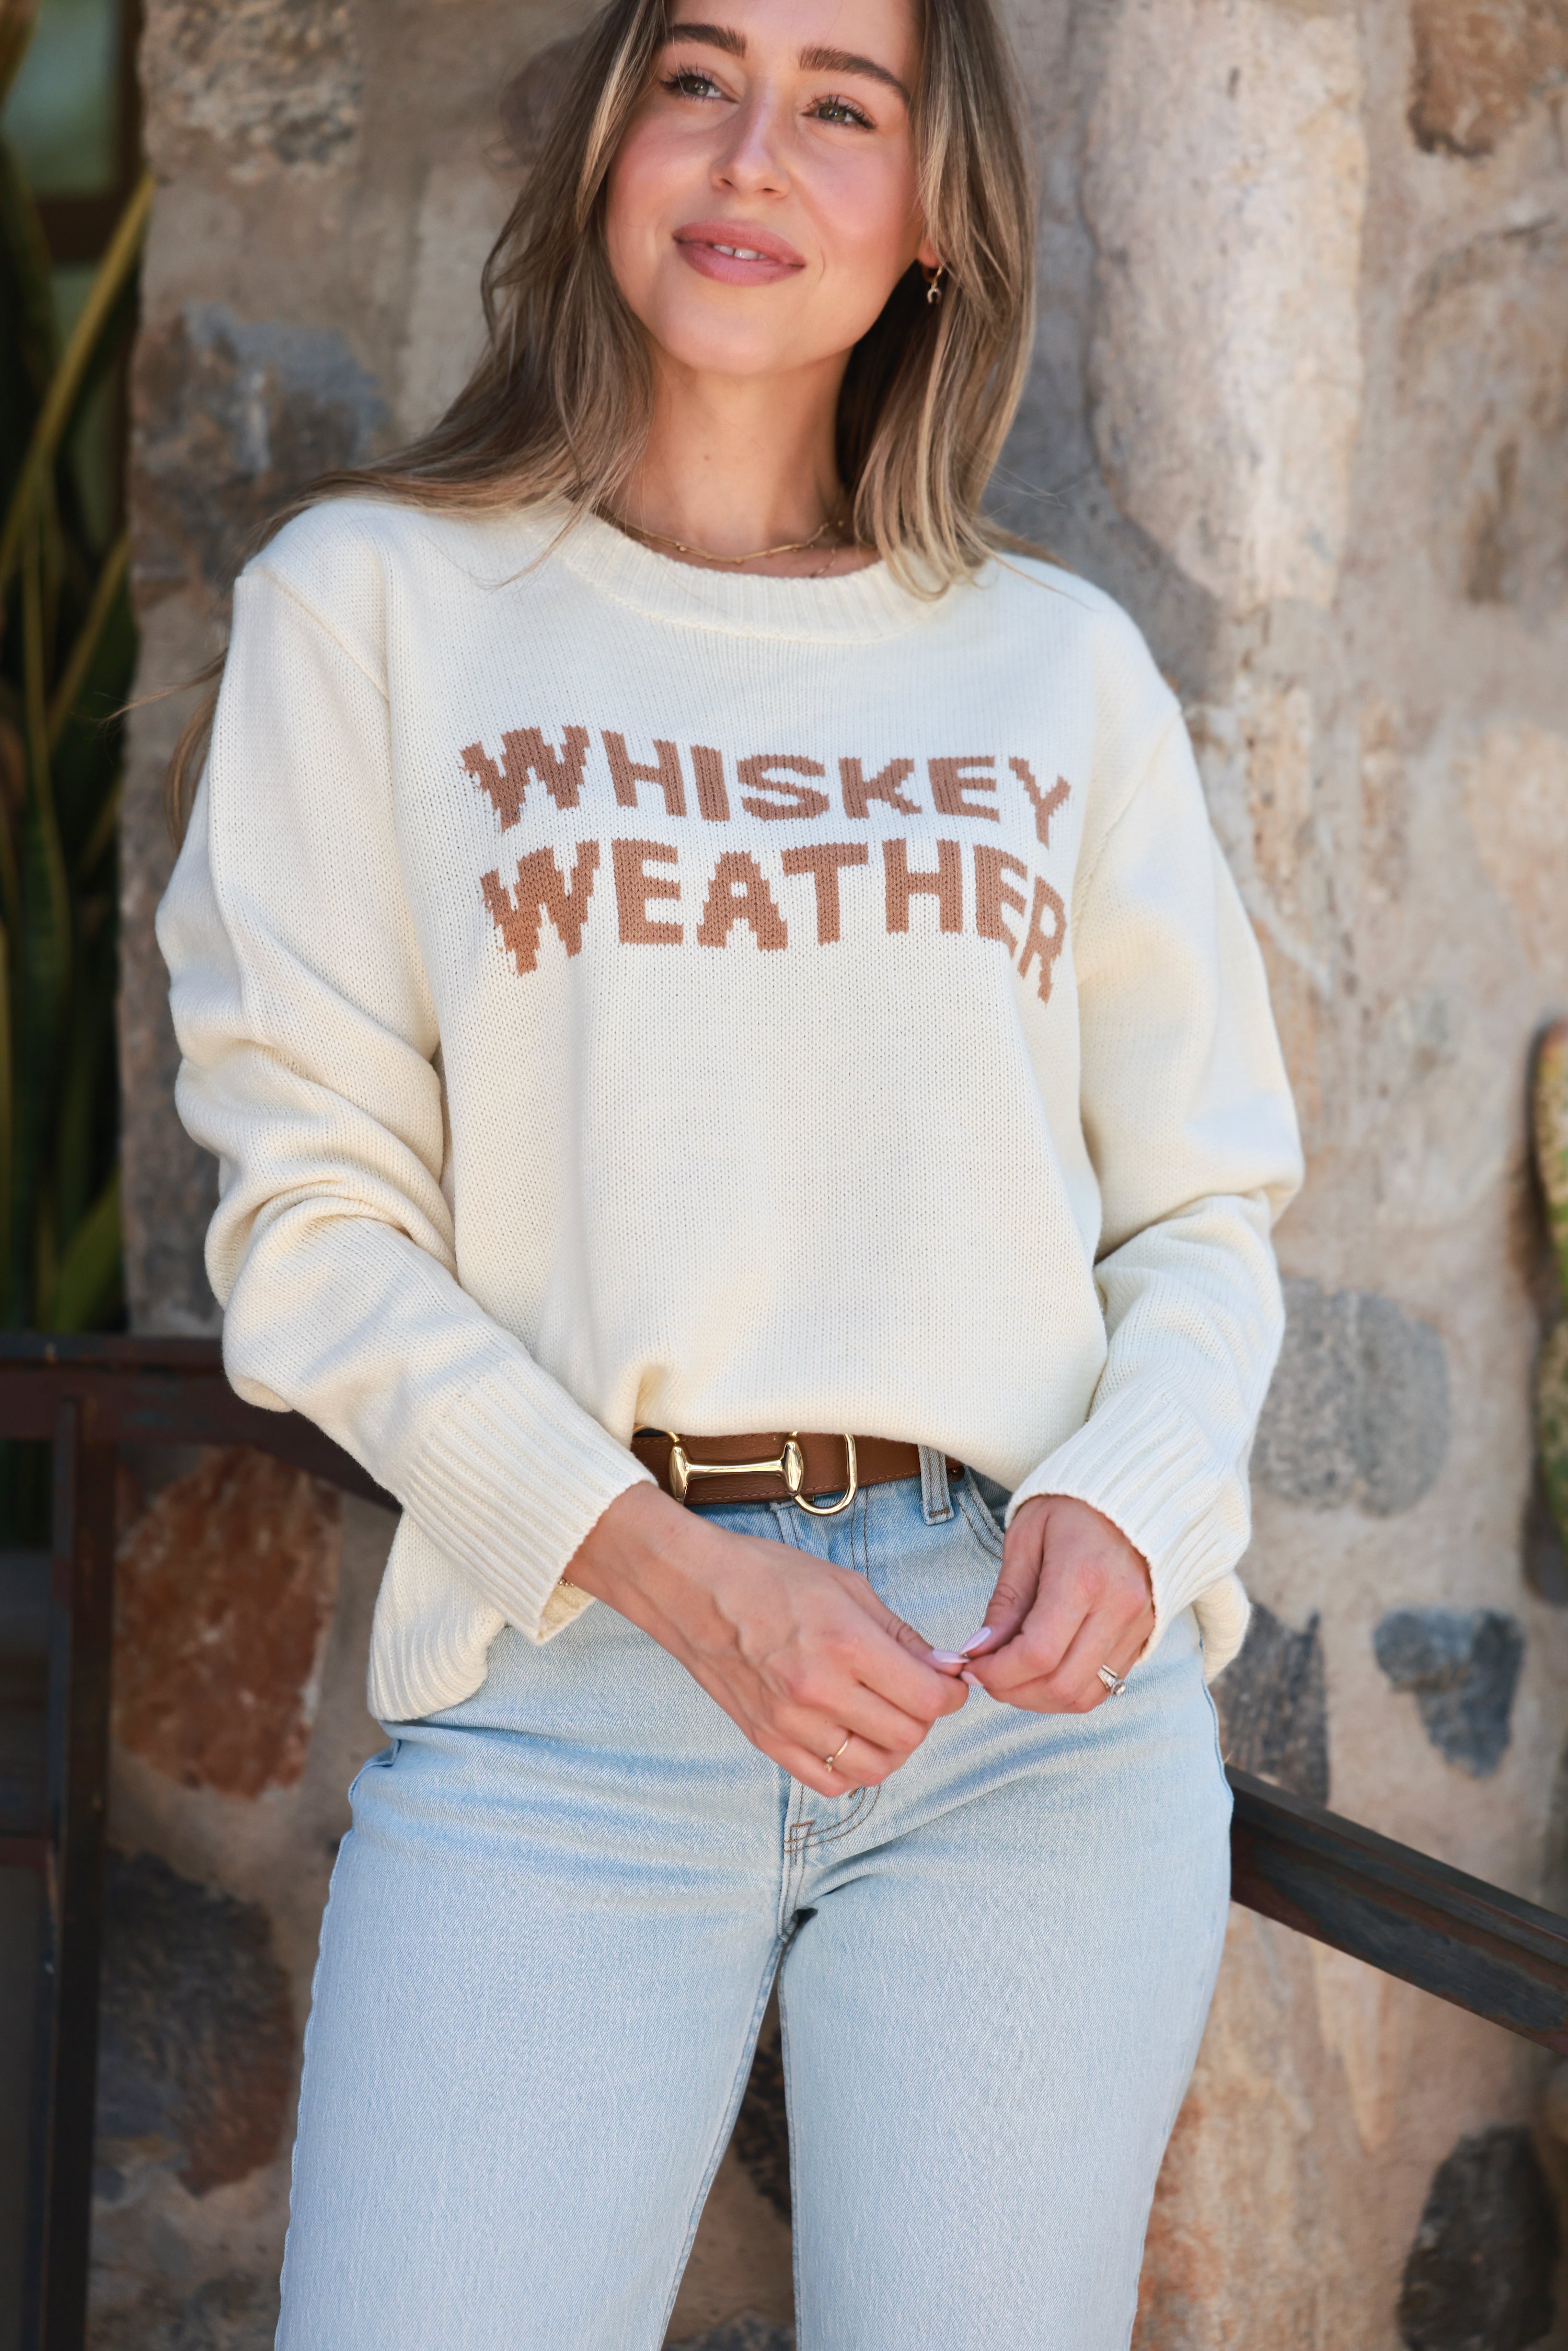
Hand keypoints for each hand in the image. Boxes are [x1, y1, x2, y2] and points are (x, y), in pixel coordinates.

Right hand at [565, 1484, 967, 1794]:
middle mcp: (819, 1691)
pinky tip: (849, 1736)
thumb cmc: (769, 1577)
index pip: (929, 1699)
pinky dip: (851, 1769)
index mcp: (845, 1645)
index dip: (952, 1693)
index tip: (948, 1682)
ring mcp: (790, 1723)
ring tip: (884, 1717)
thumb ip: (900, 1636)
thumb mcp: (847, 1587)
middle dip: (924, 1717)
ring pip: (873, 1769)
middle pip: (907, 1737)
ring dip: (892, 1747)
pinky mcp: (767, 1740)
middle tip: (915, 1693)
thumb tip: (945, 1670)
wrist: (695, 1589)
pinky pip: (829, 1782)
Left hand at [955, 1494, 1153, 1713]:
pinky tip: (1043, 1672)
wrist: (1133, 1494)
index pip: (1038, 1653)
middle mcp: (1119, 1607)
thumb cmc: (1071, 1508)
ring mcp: (1138, 1626)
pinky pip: (1105, 1686)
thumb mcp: (1025, 1540)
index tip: (972, 1667)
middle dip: (1013, 1692)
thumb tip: (979, 1650)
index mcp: (1084, 1576)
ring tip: (1012, 1676)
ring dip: (1040, 1699)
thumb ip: (1005, 1601)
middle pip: (1062, 1685)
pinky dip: (1068, 1690)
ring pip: (1085, 1695)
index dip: (998, 1673)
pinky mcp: (1145, 1636)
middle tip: (986, 1676)